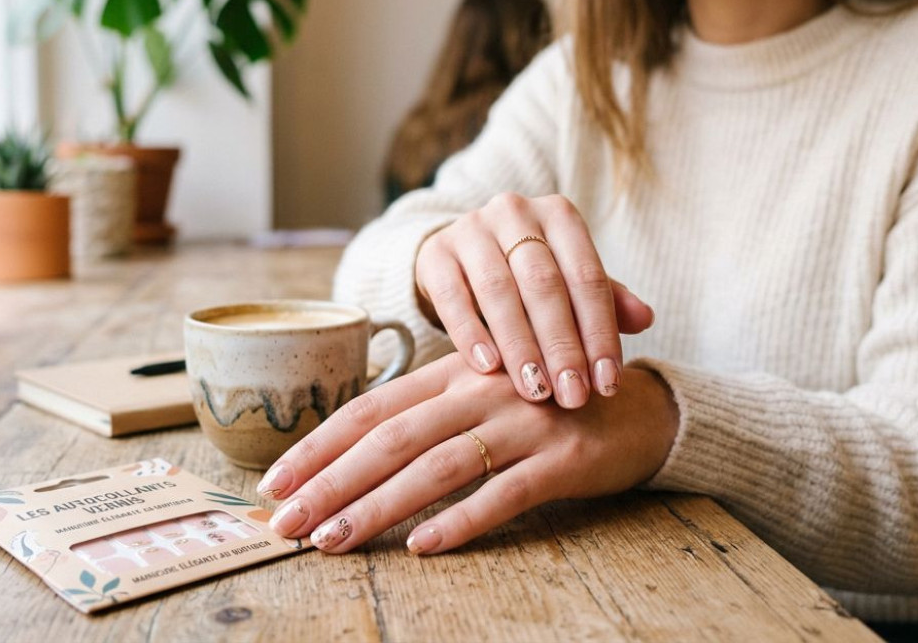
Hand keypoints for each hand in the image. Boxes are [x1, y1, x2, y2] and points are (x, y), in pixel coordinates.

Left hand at [255, 352, 677, 554]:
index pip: (373, 408)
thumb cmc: (547, 403)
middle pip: (392, 439)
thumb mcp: (485, 393)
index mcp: (456, 370)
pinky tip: (424, 548)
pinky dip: (463, 521)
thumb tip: (352, 453)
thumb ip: (429, 411)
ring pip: (437, 468)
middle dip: (330, 482)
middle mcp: (483, 389)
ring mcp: (524, 422)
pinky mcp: (562, 458)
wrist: (643, 407)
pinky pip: (504, 494)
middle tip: (283, 523)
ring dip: (378, 506)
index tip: (275, 481)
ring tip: (332, 540)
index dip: (320, 444)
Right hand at [414, 192, 654, 408]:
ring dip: (520, 346)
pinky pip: (453, 296)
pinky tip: (488, 369)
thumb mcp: (570, 281)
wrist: (461, 257)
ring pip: (499, 290)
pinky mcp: (435, 253)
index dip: (600, 332)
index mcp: (559, 215)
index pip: (587, 277)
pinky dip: (471, 334)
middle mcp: (515, 211)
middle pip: (544, 284)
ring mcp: (471, 229)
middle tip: (573, 397)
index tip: (608, 383)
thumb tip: (645, 318)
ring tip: (536, 392)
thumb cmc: (528, 275)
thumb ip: (606, 299)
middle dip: (561, 345)